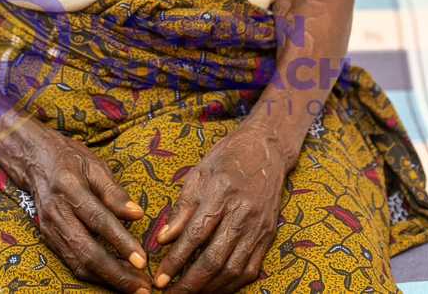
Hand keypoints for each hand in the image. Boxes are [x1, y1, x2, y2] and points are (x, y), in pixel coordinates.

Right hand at [12, 123, 152, 292]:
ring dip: (108, 279)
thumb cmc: (69, 158)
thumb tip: (137, 214)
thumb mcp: (94, 164)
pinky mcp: (48, 239)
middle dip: (116, 273)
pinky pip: (72, 263)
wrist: (33, 159)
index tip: (143, 260)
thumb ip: (114, 192)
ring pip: (79, 264)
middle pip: (87, 251)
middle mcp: (57, 213)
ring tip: (134, 287)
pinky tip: (115, 278)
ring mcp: (50, 229)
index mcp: (69, 188)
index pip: (98, 220)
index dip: (121, 242)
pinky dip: (94, 275)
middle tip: (143, 287)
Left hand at [151, 121, 299, 292]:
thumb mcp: (198, 174)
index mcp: (221, 193)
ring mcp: (258, 227)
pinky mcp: (268, 235)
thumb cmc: (227, 158)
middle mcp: (242, 213)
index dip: (176, 261)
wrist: (267, 148)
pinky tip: (215, 289)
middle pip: (215, 258)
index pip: (195, 235)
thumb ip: (182, 208)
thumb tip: (164, 239)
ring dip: (210, 288)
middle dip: (191, 283)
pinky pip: (250, 269)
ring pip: (233, 269)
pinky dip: (232, 284)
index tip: (160, 279)